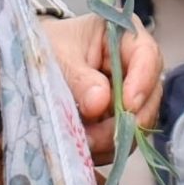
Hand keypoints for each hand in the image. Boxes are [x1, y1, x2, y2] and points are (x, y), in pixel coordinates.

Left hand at [41, 13, 165, 159]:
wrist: (34, 60)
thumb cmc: (48, 47)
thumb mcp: (58, 57)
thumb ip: (79, 79)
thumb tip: (100, 104)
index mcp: (125, 37)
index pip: (147, 56)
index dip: (142, 82)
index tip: (128, 106)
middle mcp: (135, 66)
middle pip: (149, 95)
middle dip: (125, 121)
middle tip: (95, 136)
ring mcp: (129, 95)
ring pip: (139, 122)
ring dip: (113, 138)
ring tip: (83, 141)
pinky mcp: (120, 118)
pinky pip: (124, 138)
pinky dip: (106, 147)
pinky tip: (85, 146)